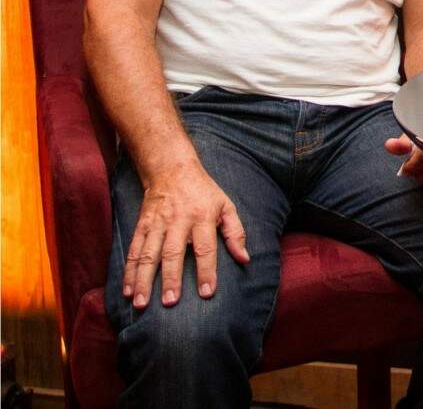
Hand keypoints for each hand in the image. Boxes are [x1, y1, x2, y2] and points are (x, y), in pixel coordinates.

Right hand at [123, 163, 248, 308]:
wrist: (171, 169)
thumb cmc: (204, 192)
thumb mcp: (226, 205)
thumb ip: (236, 232)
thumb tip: (245, 259)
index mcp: (202, 217)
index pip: (206, 248)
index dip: (207, 270)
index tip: (207, 293)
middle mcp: (178, 221)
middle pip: (173, 253)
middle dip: (171, 279)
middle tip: (170, 302)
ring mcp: (157, 224)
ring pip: (148, 255)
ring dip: (143, 280)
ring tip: (142, 304)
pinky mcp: (141, 226)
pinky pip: (133, 251)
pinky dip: (128, 272)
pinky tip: (127, 290)